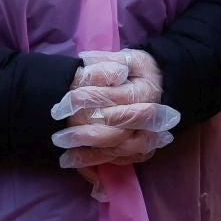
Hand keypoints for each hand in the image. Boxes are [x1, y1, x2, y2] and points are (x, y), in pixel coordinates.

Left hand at [50, 50, 178, 167]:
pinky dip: (97, 162)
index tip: (66, 102)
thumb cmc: (137, 72)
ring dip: (90, 153)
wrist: (160, 86)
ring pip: (119, 149)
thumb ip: (106, 61)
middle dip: (86, 134)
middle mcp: (151, 118)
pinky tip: (76, 161)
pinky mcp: (144, 151)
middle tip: (59, 135)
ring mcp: (149, 137)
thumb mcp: (126, 58)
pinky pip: (120, 161)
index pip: (114, 98)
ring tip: (65, 155)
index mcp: (144, 92)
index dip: (88, 100)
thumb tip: (85, 62)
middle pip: (117, 131)